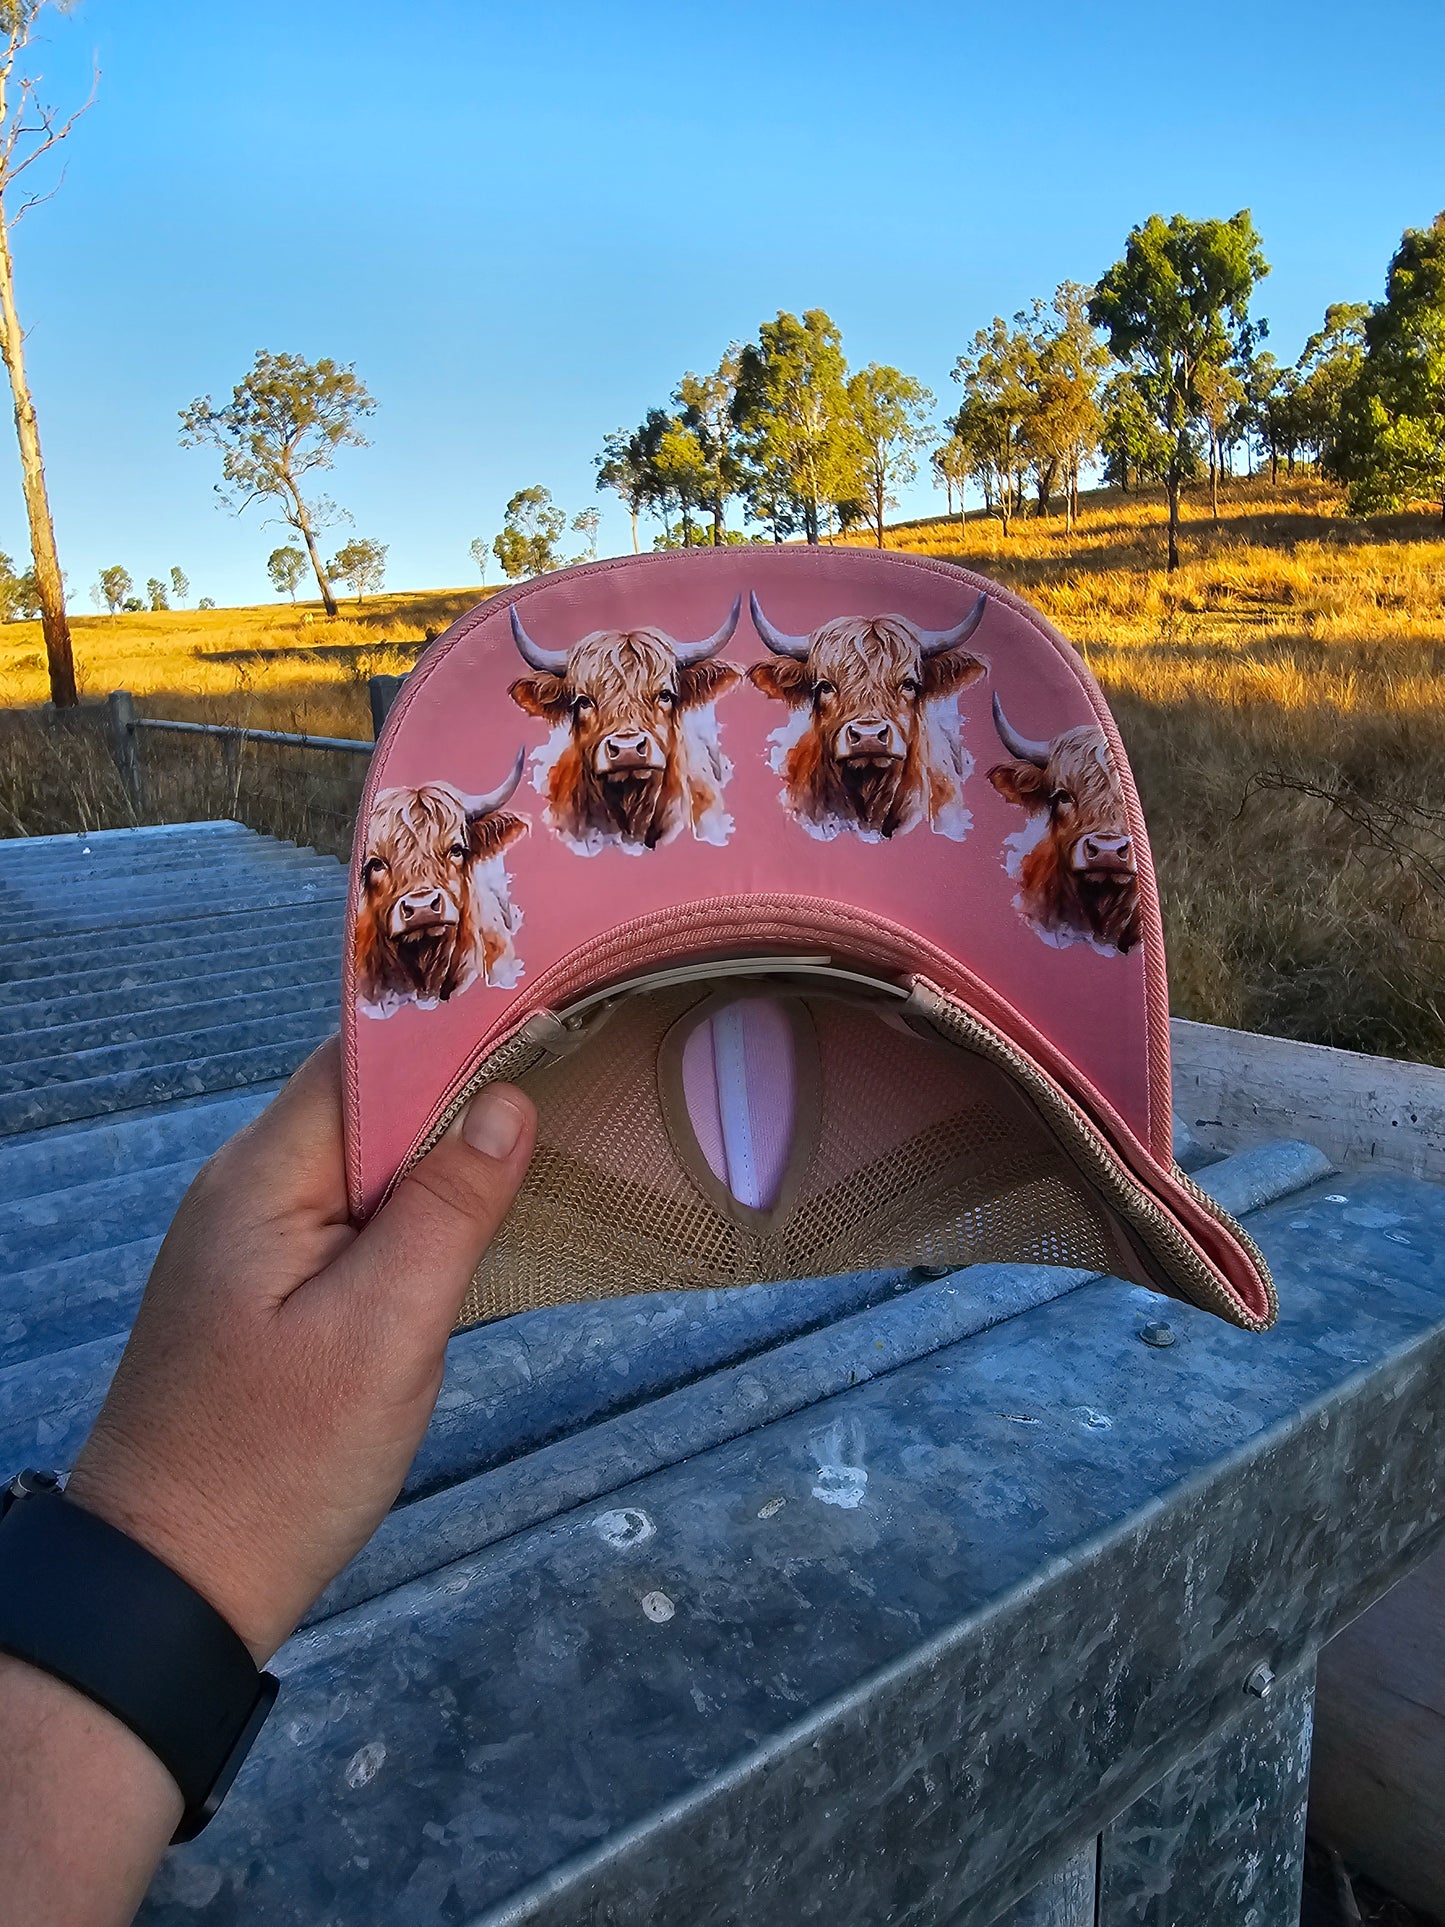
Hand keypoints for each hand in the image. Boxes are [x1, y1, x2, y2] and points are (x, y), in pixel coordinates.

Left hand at [65, 1038, 535, 1661]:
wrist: (171, 1585)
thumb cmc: (277, 1465)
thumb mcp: (384, 1334)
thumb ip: (447, 1210)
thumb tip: (507, 1103)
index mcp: (262, 1178)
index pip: (363, 1057)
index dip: (454, 1033)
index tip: (548, 1016)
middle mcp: (247, 1188)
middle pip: (366, 1102)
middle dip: (461, 1090)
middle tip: (569, 1076)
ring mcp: (252, 1239)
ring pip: (364, 1160)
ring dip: (442, 1154)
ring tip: (541, 1141)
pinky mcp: (267, 1288)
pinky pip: (351, 1214)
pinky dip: (414, 1208)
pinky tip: (472, 1223)